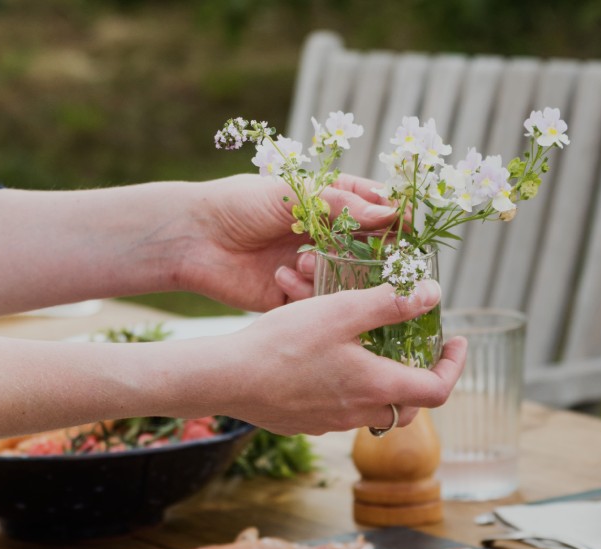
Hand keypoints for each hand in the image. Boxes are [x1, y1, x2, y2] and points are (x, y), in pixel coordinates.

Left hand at [175, 173, 396, 310]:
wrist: (191, 237)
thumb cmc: (238, 204)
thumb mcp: (293, 195)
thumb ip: (341, 205)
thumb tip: (388, 215)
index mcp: (325, 205)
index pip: (373, 210)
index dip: (393, 218)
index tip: (409, 226)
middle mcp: (322, 238)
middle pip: (367, 250)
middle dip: (374, 257)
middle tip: (383, 261)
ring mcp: (308, 268)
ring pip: (344, 281)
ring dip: (330, 273)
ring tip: (304, 261)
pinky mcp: (290, 297)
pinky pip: (315, 302)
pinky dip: (305, 293)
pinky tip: (282, 277)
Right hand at [218, 280, 466, 434]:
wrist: (228, 378)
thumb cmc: (283, 343)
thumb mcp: (341, 311)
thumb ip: (389, 303)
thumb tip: (432, 294)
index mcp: (377, 386)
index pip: (437, 390)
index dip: (454, 366)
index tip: (456, 342)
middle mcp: (358, 413)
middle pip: (409, 408)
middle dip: (422, 380)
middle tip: (418, 350)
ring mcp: (330, 423)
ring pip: (373, 411)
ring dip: (384, 387)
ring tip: (373, 354)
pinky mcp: (304, 423)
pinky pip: (340, 412)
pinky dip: (350, 392)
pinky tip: (328, 366)